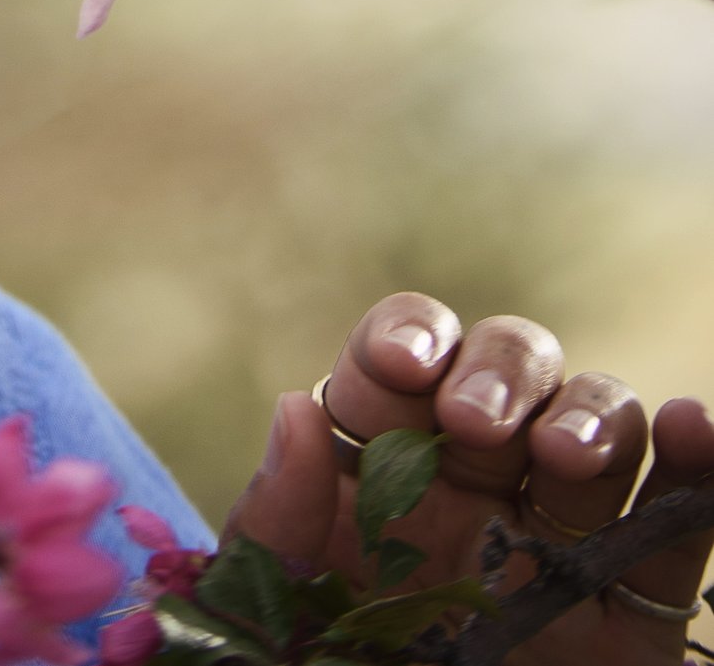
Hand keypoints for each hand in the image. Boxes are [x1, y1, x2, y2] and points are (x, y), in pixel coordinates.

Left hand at [228, 290, 713, 665]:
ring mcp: (559, 545)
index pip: (400, 365)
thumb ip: (283, 521)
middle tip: (474, 423)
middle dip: (498, 371)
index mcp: (378, 478)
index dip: (408, 339)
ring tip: (566, 457)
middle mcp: (474, 492)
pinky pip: (675, 529)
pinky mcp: (633, 615)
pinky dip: (696, 469)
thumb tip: (296, 411)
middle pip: (505, 370)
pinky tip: (693, 427)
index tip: (403, 367)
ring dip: (591, 412)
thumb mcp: (281, 614)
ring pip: (598, 425)